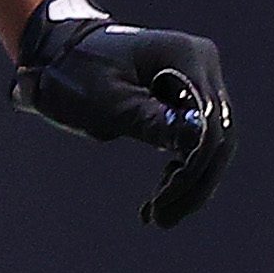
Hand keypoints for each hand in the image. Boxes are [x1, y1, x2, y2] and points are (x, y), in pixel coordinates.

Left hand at [9, 0, 233, 228]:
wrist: (55, 53)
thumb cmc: (74, 71)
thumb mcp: (106, 101)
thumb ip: (148, 120)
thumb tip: (193, 143)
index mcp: (187, 57)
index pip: (209, 122)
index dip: (193, 168)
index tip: (164, 200)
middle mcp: (201, 65)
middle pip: (218, 134)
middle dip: (194, 183)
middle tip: (162, 219)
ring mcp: (196, 80)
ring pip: (210, 142)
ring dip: (190, 182)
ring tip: (159, 215)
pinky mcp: (184, 98)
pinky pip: (195, 139)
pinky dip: (182, 170)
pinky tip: (163, 195)